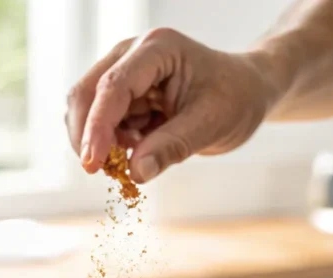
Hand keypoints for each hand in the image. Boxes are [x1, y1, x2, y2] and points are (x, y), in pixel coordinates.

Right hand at [65, 28, 279, 182]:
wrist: (245, 93)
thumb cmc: (235, 99)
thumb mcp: (211, 124)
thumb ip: (172, 146)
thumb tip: (135, 173)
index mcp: (158, 49)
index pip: (114, 86)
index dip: (98, 126)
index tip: (92, 163)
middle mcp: (134, 54)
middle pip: (87, 93)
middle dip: (87, 135)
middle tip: (100, 171)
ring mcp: (125, 72)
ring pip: (89, 109)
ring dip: (101, 141)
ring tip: (135, 155)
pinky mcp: (125, 94)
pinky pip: (103, 122)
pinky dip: (111, 144)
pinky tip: (138, 150)